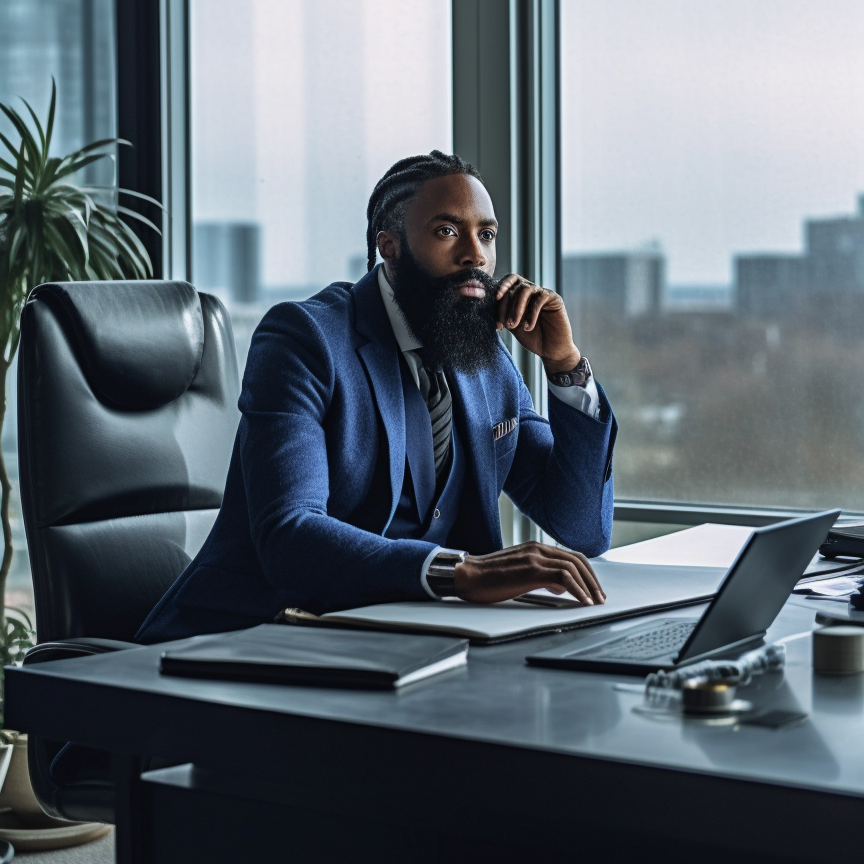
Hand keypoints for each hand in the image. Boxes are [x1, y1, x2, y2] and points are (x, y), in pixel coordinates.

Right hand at [454, 541, 605, 604]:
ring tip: (594, 602)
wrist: (466, 576)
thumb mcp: (518, 574)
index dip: (586, 573)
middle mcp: (537, 549)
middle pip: (577, 560)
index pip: (570, 556)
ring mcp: (535, 558)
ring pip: (573, 567)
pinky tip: (582, 601)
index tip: (593, 588)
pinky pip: (563, 577)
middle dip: (593, 580)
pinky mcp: (531, 570)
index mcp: (535, 548)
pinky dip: (577, 590)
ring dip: (588, 586)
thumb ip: (539, 576)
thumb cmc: (487, 578)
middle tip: (600, 597)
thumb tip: (558, 587)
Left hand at [495, 274, 580, 373]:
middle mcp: (531, 291)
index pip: (507, 283)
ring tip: (514, 325)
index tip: (494, 302)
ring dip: (517, 308)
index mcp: (519, 294)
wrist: (550, 350)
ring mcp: (542, 293)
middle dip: (507, 305)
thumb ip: (503, 313)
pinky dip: (531, 314)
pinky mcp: (554, 298)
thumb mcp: (512, 325)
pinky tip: (528, 327)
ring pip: (526, 289)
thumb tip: (487, 303)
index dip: (499, 290)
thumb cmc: (531, 337)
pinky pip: (540, 299)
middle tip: (506, 324)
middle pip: (515, 286)